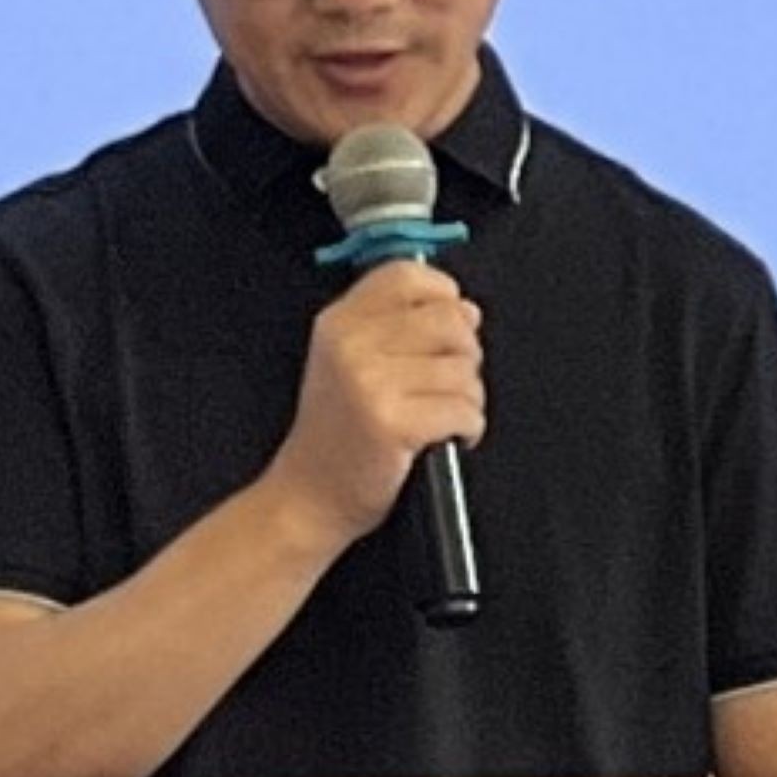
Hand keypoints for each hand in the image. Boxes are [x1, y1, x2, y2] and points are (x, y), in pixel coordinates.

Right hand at [267, 260, 483, 548]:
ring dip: (468, 398)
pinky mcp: (392, 422)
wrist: (308, 499)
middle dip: (465, 354)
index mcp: (339, 322)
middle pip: (448, 320)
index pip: (408, 277)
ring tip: (443, 416)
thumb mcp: (348, 363)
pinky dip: (468, 427)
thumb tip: (467, 310)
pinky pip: (464, 409)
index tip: (448, 325)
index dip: (443, 295)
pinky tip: (446, 438)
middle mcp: (351, 345)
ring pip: (462, 369)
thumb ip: (399, 327)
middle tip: (448, 383)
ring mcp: (369, 382)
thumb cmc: (336, 437)